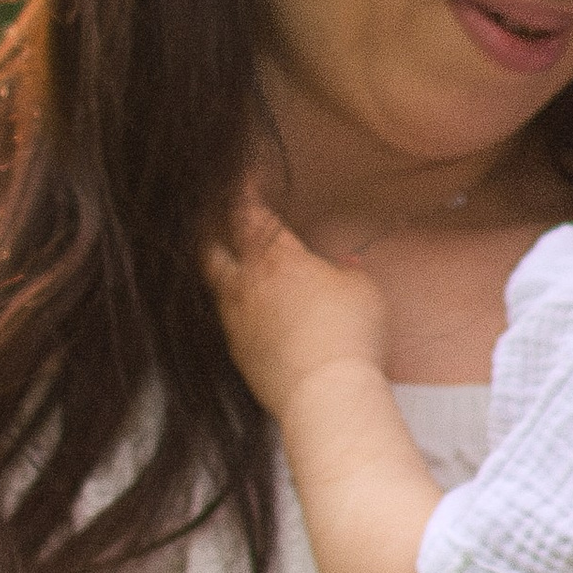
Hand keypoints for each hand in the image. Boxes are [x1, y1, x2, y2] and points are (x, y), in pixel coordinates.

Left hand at [203, 186, 390, 419]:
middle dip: (212, 228)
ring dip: (224, 270)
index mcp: (275, 259)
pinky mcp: (239, 356)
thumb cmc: (348, 335)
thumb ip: (347, 271)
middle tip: (218, 217)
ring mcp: (236, 324)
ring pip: (217, 286)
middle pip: (210, 247)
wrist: (325, 396)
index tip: (238, 175)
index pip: (245, 212)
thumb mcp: (362, 290)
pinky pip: (231, 323)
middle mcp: (244, 287)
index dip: (239, 190)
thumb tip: (343, 264)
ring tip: (236, 264)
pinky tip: (256, 314)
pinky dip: (238, 310)